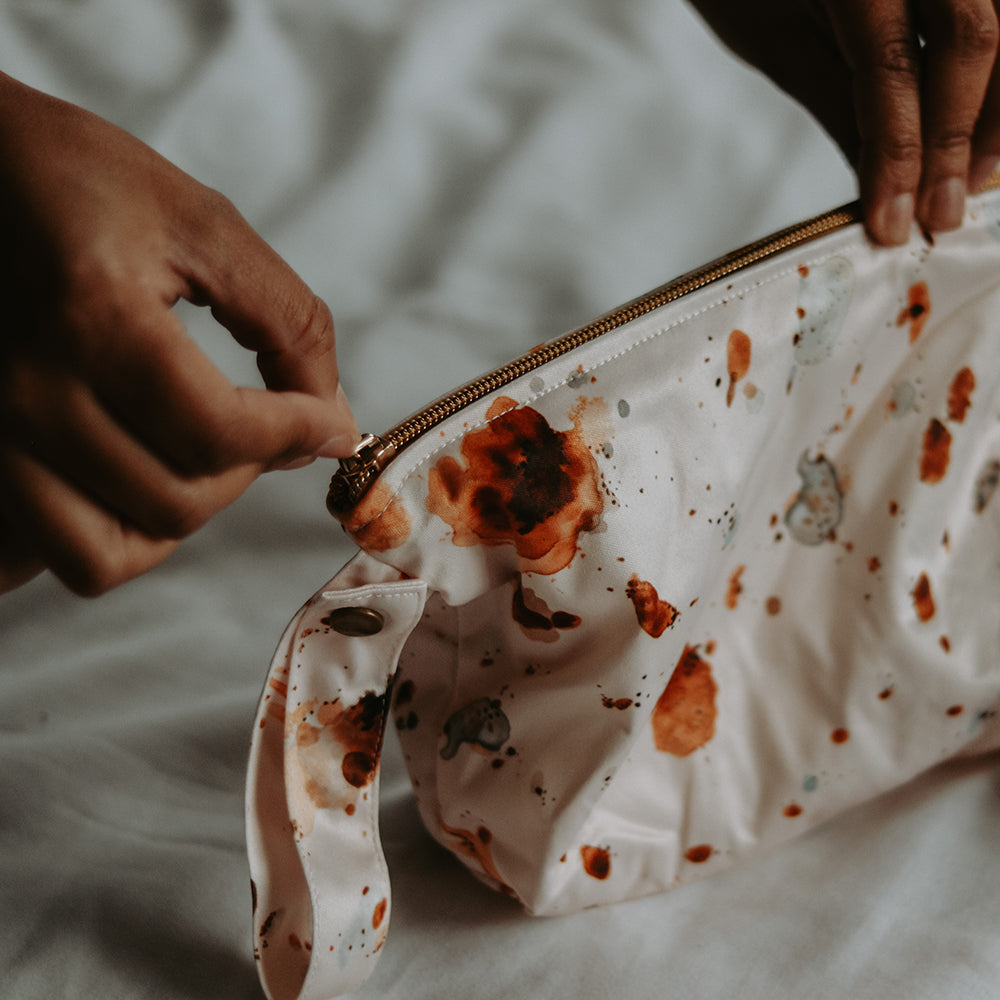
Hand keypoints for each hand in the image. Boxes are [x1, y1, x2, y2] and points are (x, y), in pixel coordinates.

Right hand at [0, 73, 358, 595]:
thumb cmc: (78, 180)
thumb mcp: (203, 225)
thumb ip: (289, 323)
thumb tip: (331, 421)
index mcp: (91, 322)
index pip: (220, 434)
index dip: (297, 434)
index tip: (326, 423)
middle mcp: (24, 394)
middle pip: (175, 503)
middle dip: (245, 471)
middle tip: (258, 423)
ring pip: (104, 555)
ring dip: (174, 518)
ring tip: (194, 458)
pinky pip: (32, 558)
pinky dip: (92, 539)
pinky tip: (122, 485)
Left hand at [689, 0, 999, 244]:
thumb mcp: (778, 40)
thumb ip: (840, 102)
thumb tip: (881, 184)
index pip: (889, 64)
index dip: (899, 152)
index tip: (892, 223)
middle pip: (968, 38)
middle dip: (956, 139)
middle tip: (942, 214)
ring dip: (997, 110)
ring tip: (974, 179)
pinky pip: (999, 17)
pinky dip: (999, 79)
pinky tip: (986, 126)